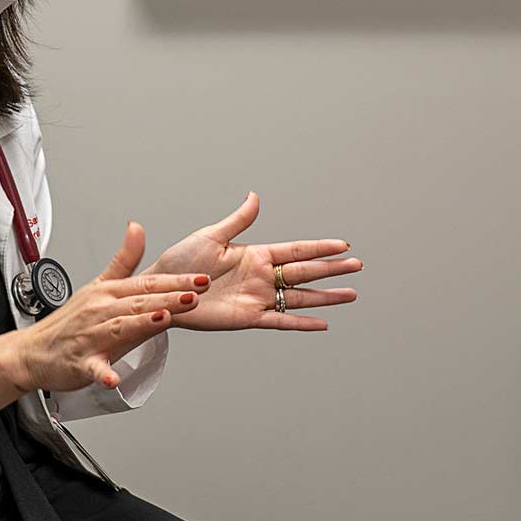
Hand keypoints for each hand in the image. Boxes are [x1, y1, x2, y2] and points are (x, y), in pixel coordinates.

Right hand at [4, 223, 206, 392]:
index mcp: (107, 292)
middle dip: (168, 298)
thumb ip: (123, 260)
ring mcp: (90, 336)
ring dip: (141, 324)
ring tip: (164, 318)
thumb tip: (138, 228)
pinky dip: (103, 372)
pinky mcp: (80, 362)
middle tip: (195, 294)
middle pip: (138, 303)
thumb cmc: (69, 322)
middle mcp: (99, 311)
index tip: (201, 278)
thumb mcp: (97, 285)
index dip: (175, 281)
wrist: (32, 352)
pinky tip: (114, 377)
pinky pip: (93, 367)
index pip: (146, 284)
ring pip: (119, 328)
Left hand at [150, 193, 362, 331]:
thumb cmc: (181, 262)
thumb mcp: (211, 237)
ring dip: (325, 296)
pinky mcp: (248, 318)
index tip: (343, 245)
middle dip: (332, 269)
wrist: (163, 292)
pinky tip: (322, 324)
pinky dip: (301, 323)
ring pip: (299, 297)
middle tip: (357, 266)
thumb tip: (255, 196)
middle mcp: (262, 276)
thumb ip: (238, 220)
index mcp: (256, 255)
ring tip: (350, 294)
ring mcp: (258, 298)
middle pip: (305, 272)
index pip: (296, 250)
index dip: (320, 248)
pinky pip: (280, 321)